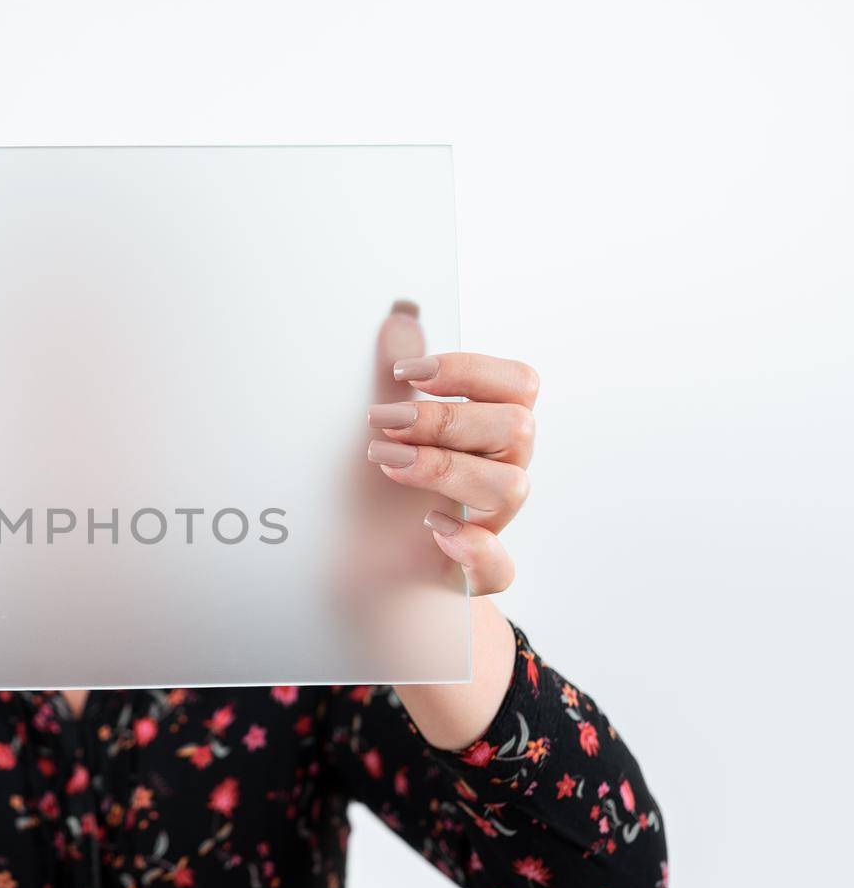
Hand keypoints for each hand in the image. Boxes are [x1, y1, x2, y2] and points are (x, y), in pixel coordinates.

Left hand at [366, 310, 538, 595]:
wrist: (369, 566)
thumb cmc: (387, 488)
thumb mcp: (390, 424)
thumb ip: (400, 373)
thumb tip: (402, 314)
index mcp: (492, 429)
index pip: (517, 383)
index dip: (467, 370)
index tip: (405, 371)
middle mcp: (503, 471)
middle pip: (516, 428)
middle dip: (445, 418)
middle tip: (382, 419)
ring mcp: (492, 522)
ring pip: (512, 487)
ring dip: (445, 468)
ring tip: (384, 461)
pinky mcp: (475, 573)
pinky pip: (500, 567)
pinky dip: (473, 548)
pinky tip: (434, 530)